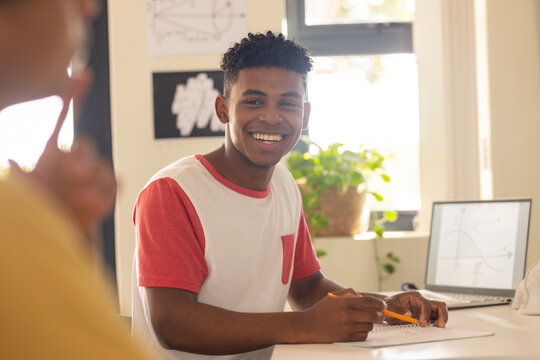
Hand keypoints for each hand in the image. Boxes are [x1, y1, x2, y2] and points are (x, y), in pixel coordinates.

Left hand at [9, 70, 115, 245]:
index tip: (82, 74)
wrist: (61, 233)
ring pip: (102, 166)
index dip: (74, 95)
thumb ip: (21, 178)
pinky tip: (92, 204)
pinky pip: (115, 183)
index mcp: (53, 154)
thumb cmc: (41, 209)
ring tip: (81, 199)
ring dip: (93, 180)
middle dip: (81, 160)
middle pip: (86, 147)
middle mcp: (75, 160)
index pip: (64, 119)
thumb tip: (9, 158)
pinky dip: (105, 194)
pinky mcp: (108, 189)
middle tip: (70, 175)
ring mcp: (94, 175)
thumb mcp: (27, 194)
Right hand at [299, 289, 384, 342]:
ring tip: (363, 321)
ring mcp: (347, 327)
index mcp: (344, 302)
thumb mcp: (333, 296)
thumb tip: (364, 298)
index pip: (368, 301)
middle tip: (380, 314)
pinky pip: (363, 335)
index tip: (382, 304)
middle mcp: (347, 315)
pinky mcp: (346, 338)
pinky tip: (358, 328)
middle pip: (373, 315)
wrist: (309, 325)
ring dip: (369, 323)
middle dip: (379, 315)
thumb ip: (349, 293)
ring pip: (369, 326)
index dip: (379, 303)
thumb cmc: (322, 309)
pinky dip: (363, 332)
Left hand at [384, 291, 447, 327]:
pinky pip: (435, 318)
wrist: (387, 309)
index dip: (426, 313)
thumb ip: (398, 310)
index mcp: (414, 296)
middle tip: (440, 325)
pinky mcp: (424, 316)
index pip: (425, 303)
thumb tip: (409, 315)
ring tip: (438, 327)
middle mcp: (421, 301)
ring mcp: (424, 309)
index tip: (423, 322)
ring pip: (440, 311)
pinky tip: (433, 328)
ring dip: (441, 319)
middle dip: (442, 315)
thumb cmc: (389, 305)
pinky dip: (437, 323)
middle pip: (439, 305)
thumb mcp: (390, 306)